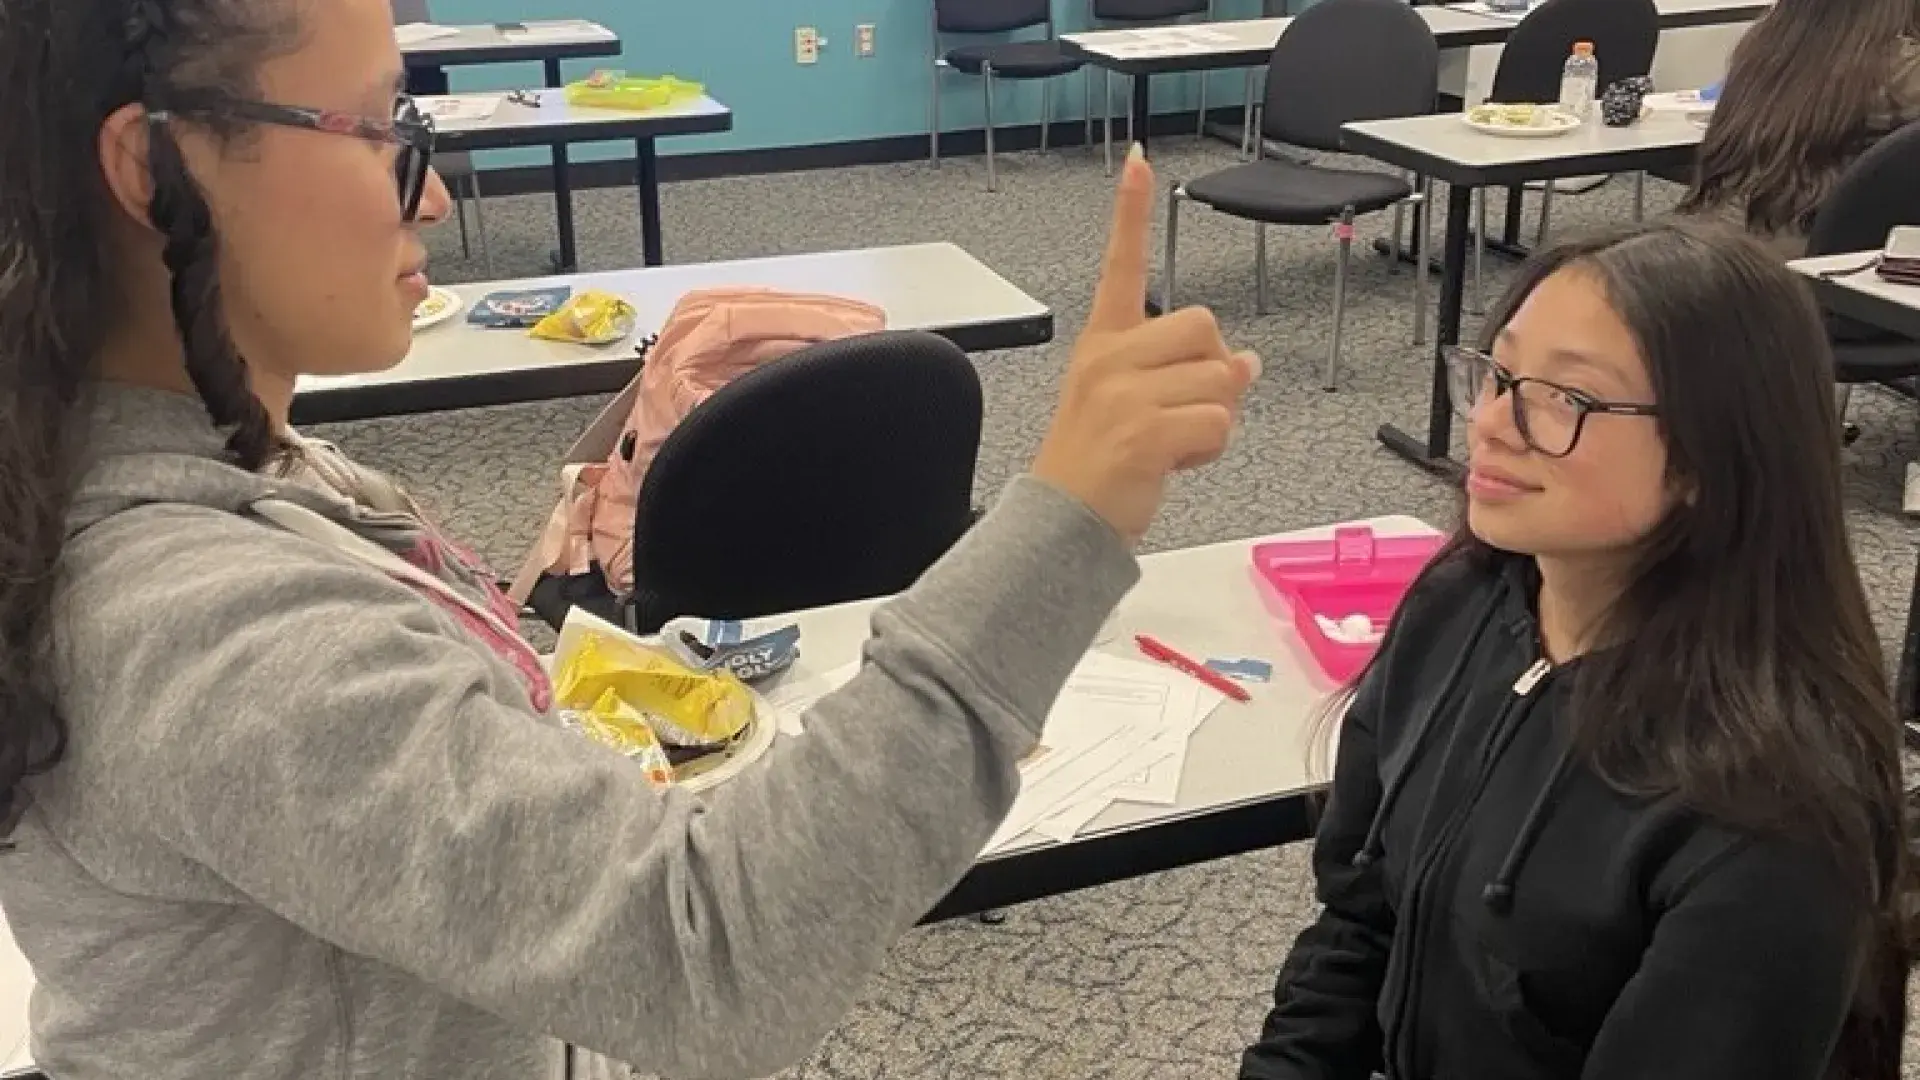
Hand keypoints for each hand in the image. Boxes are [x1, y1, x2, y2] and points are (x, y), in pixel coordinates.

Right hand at [1032, 145, 1259, 546]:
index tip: (1140, 161)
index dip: (1130, 212)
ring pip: (1219, 380)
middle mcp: (1109, 358)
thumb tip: (1246, 364)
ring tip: (1170, 445)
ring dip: (1212, 419)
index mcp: (1102, 344)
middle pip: (1204, 328)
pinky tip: (1173, 462)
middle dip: (1211, 373)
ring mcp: (1124, 392)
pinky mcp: (1143, 430)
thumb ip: (1186, 374)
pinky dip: (1209, 450)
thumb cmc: (1096, 466)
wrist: (1060, 523)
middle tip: (1180, 413)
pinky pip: (1218, 423)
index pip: (1120, 265)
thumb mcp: (1134, 406)